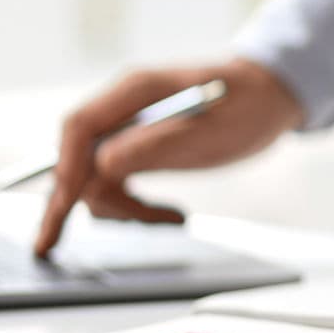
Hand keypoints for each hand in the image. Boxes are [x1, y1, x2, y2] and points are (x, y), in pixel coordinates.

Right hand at [33, 58, 304, 255]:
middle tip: (74, 243)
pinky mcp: (137, 147)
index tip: (62, 210)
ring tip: (172, 218)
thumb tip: (104, 164)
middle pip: (78, 157)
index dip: (66, 170)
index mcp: (136, 89)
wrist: (271, 96)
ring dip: (124, 208)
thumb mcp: (212, 131)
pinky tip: (171, 215)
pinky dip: (136, 206)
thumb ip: (159, 144)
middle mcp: (123, 106)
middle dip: (85, 201)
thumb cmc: (249, 105)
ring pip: (96, 178)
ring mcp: (127, 127)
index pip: (79, 127)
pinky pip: (117, 183)